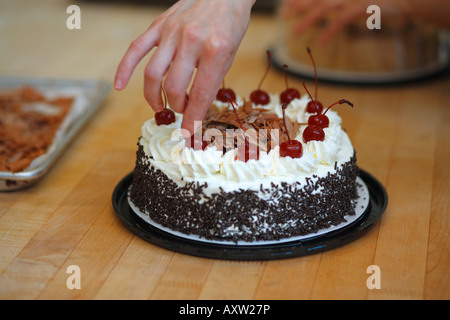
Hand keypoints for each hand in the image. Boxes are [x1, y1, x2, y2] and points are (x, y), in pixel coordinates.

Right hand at [114, 0, 254, 133]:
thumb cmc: (229, 24)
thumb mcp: (229, 55)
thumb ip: (211, 80)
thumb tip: (196, 109)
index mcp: (215, 50)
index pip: (200, 93)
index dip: (193, 118)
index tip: (189, 134)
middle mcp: (191, 41)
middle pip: (173, 86)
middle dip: (177, 106)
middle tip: (181, 110)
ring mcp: (172, 32)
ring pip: (153, 73)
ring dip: (153, 96)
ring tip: (160, 106)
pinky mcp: (159, 25)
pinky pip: (136, 49)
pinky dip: (124, 69)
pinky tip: (120, 86)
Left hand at [280, 0, 409, 44]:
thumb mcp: (359, 0)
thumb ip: (342, 3)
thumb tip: (328, 7)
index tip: (288, 6)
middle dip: (298, 6)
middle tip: (283, 16)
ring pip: (325, 7)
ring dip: (308, 20)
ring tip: (294, 32)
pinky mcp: (364, 6)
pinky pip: (343, 19)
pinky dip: (331, 31)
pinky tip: (321, 42)